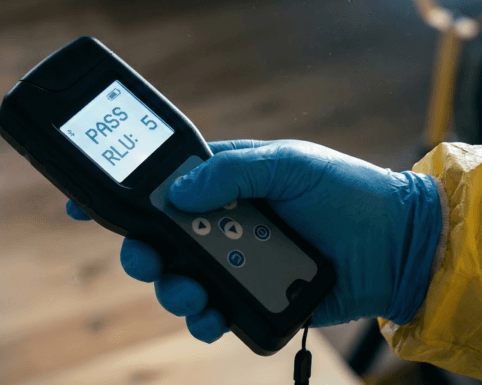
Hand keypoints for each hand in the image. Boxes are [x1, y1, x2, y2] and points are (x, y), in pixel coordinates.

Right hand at [66, 139, 442, 342]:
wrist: (397, 242)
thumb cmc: (345, 190)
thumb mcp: (288, 163)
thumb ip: (231, 171)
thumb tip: (178, 193)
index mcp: (225, 182)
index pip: (162, 186)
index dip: (123, 196)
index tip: (83, 205)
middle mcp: (223, 223)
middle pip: (161, 240)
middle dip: (142, 252)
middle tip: (145, 257)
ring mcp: (237, 262)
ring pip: (181, 280)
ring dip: (172, 289)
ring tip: (190, 292)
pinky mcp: (255, 298)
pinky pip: (215, 313)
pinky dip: (204, 319)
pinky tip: (211, 315)